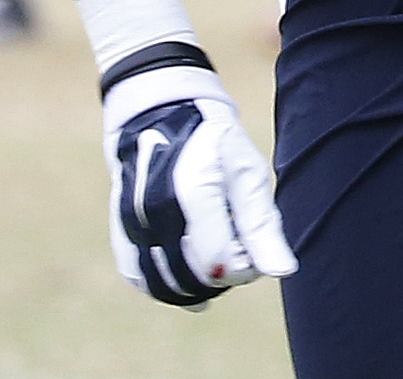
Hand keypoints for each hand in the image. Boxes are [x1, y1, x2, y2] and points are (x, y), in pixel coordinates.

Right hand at [101, 57, 295, 307]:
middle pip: (195, 278)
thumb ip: (261, 225)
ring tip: (217, 257)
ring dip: (197, 285)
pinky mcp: (119, 232)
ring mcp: (131, 224)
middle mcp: (154, 213)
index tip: (254, 242)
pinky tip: (190, 271)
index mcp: (192, 192)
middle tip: (238, 247)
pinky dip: (166, 284)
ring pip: (165, 286)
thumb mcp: (248, 172)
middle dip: (225, 275)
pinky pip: (139, 277)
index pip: (221, 263)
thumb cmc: (213, 140)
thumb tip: (282, 271)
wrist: (160, 115)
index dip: (245, 266)